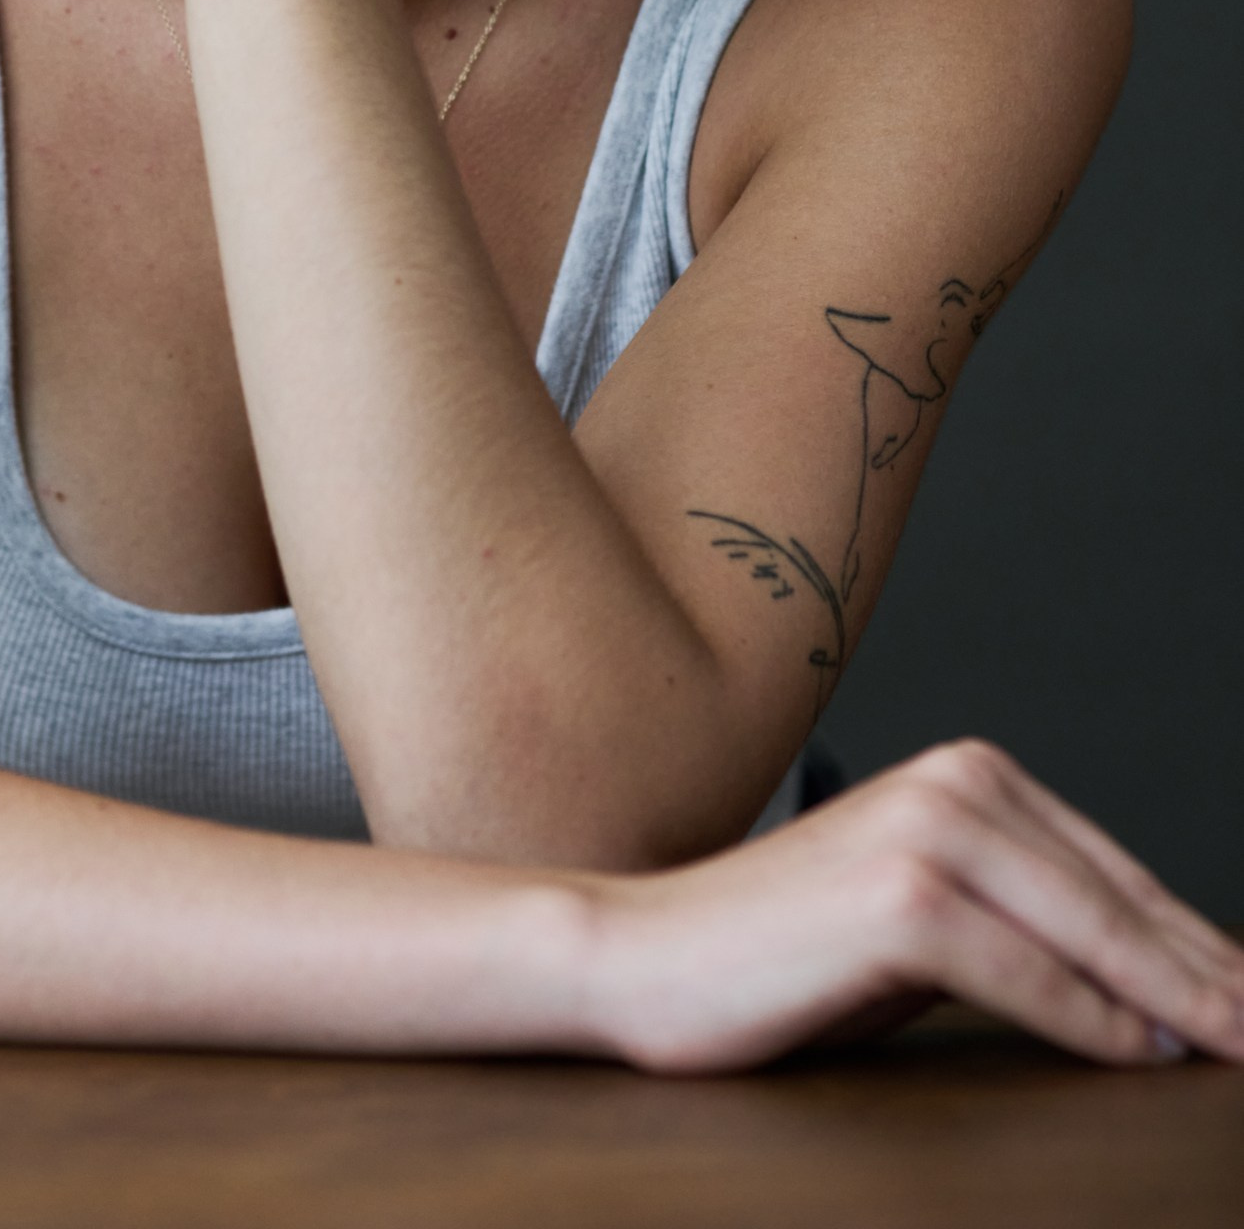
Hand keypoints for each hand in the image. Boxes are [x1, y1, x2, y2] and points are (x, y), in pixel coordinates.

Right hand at [576, 739, 1243, 1071]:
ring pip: (1094, 934)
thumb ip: (1037, 939)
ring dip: (1181, 1003)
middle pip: (1125, 905)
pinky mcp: (900, 898)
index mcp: (970, 777)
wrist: (646, 954)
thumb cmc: (786, 956)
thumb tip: (1167, 1003)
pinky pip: (1031, 974)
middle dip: (1214, 982)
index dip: (1207, 954)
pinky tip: (1144, 1055)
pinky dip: (1096, 1022)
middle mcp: (957, 786)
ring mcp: (928, 834)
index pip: (1127, 880)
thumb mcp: (931, 932)